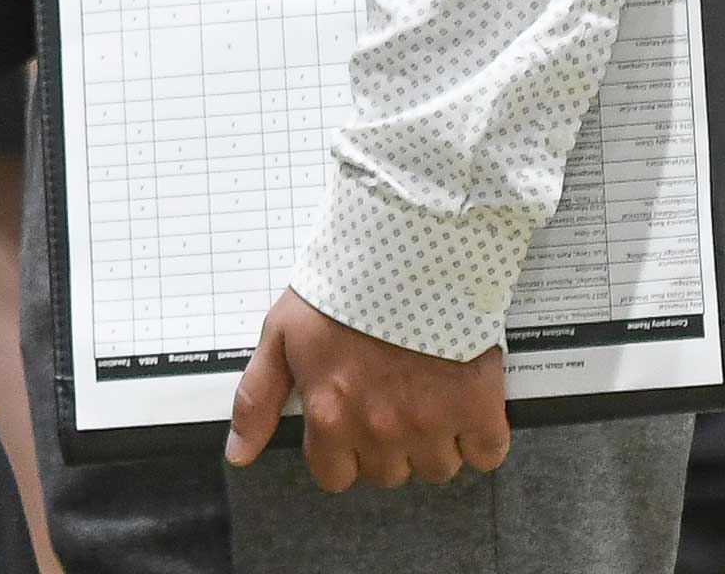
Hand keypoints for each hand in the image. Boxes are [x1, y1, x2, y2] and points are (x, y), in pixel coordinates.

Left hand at [227, 291, 506, 491]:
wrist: (407, 248)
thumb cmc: (342, 286)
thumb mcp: (280, 335)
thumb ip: (257, 400)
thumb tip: (239, 454)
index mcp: (330, 415)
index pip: (334, 476)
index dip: (341, 450)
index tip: (351, 420)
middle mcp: (379, 430)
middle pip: (387, 473)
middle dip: (386, 444)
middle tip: (389, 396)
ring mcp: (432, 424)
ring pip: (436, 469)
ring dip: (433, 441)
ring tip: (427, 392)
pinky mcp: (478, 409)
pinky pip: (485, 453)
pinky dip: (480, 436)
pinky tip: (465, 399)